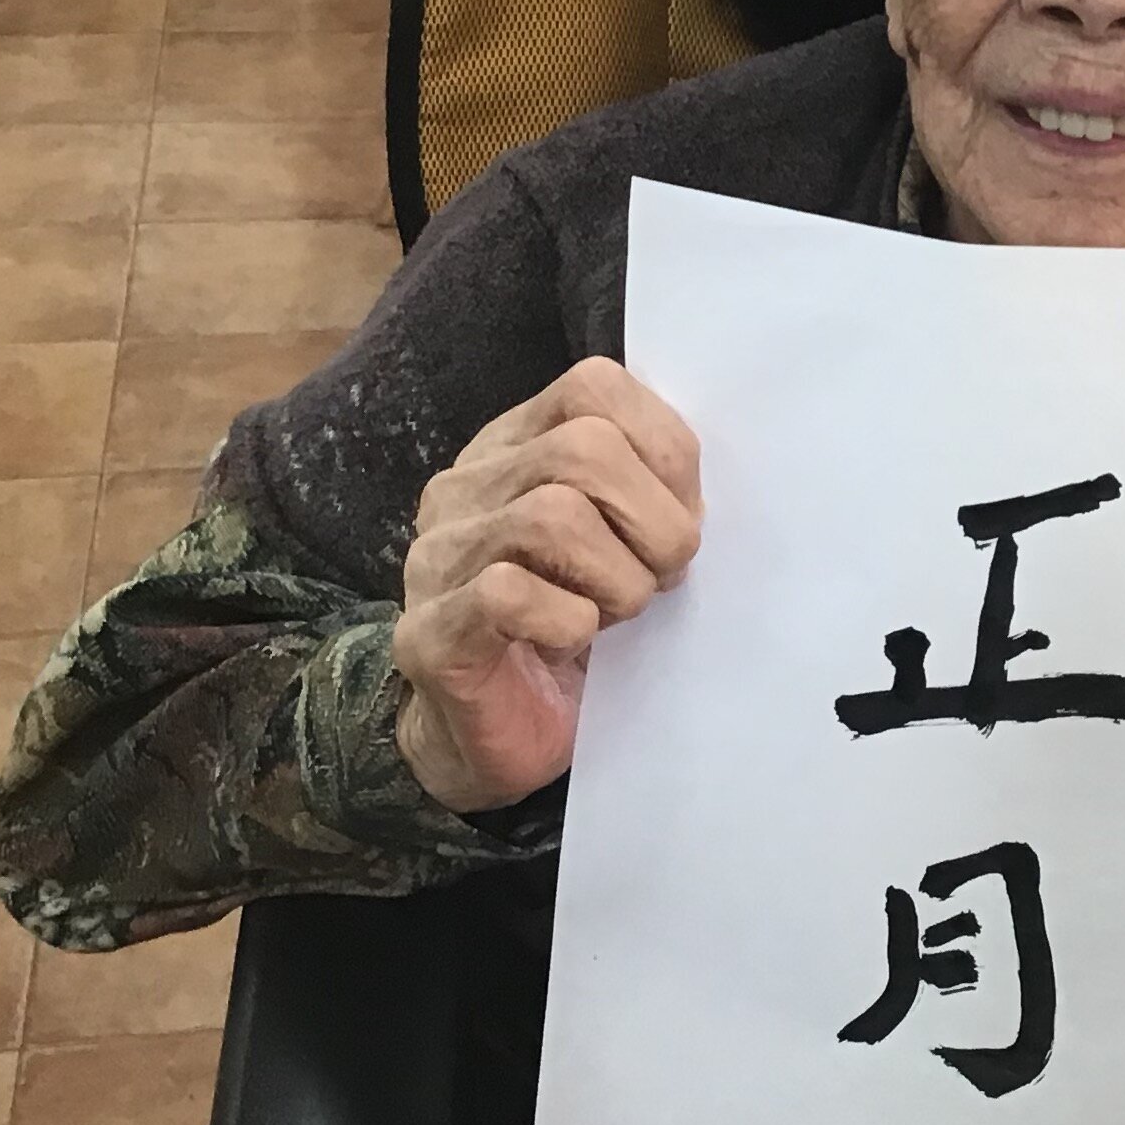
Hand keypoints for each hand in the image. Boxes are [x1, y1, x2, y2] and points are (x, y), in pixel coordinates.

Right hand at [391, 358, 703, 813]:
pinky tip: (569, 645)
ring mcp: (437, 556)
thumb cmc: (574, 630)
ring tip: (614, 614)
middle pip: (583, 449)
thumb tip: (696, 502)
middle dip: (653, 522)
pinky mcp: (429, 631)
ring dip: (618, 579)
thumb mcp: (626, 545)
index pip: (595, 387)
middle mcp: (465, 488)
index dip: (664, 449)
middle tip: (658, 578)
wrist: (500, 737)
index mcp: (515, 447)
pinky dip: (569, 624)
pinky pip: (510, 595)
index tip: (684, 516)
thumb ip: (652, 496)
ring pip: (552, 517)